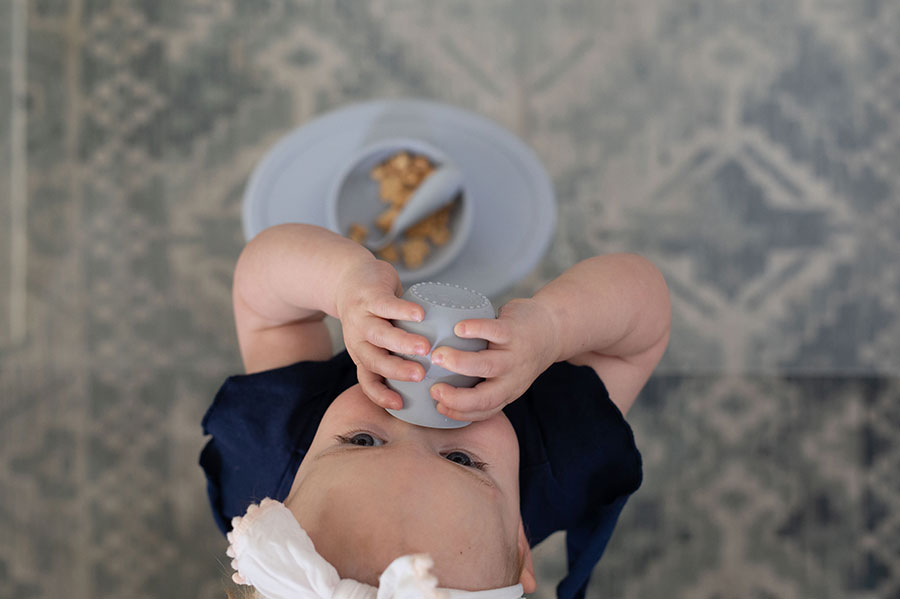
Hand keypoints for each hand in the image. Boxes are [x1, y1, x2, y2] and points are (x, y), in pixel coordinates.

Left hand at [334, 260, 429, 408]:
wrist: (349, 277)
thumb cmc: (374, 312)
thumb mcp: (379, 338)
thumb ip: (402, 353)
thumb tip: (443, 371)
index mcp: (363, 355)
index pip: (368, 381)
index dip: (380, 395)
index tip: (401, 404)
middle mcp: (359, 340)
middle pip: (374, 361)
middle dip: (397, 370)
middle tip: (420, 375)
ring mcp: (362, 317)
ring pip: (379, 334)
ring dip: (402, 342)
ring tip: (425, 347)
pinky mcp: (370, 296)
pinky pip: (386, 304)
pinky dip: (403, 310)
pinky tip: (420, 314)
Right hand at [428, 298, 559, 420]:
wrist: (552, 328)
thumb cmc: (520, 353)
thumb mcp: (506, 376)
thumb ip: (478, 381)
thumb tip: (435, 380)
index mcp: (506, 391)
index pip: (484, 411)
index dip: (460, 413)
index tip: (437, 407)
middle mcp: (512, 378)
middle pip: (487, 397)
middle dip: (458, 398)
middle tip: (434, 389)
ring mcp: (514, 354)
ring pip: (489, 365)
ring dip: (460, 363)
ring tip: (437, 356)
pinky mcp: (514, 330)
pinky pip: (495, 331)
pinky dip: (476, 330)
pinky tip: (459, 328)